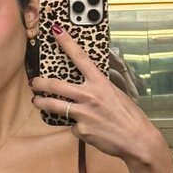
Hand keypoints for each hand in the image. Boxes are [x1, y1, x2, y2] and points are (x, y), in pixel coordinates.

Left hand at [30, 28, 164, 161]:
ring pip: (54, 105)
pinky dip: (77, 127)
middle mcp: (89, 96)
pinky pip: (73, 126)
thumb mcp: (116, 94)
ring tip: (36, 101)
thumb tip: (88, 85)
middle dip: (41, 82)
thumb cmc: (130, 117)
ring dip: (41, 102)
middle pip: (56, 85)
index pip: (80, 58)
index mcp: (101, 83)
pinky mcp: (81, 130)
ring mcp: (83, 113)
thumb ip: (99, 88)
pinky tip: (87, 129)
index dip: (67, 43)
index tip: (55, 31)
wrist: (138, 141)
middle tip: (34, 81)